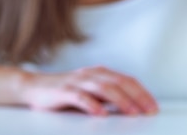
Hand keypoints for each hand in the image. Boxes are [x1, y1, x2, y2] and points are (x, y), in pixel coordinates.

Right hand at [18, 66, 157, 115]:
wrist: (33, 87)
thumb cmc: (64, 92)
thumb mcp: (89, 92)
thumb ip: (107, 97)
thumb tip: (131, 108)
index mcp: (99, 73)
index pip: (126, 80)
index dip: (142, 92)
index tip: (153, 107)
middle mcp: (90, 74)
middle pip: (118, 82)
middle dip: (136, 96)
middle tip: (148, 110)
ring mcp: (77, 81)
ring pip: (103, 87)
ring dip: (120, 100)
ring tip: (131, 112)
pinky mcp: (63, 91)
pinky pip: (80, 97)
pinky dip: (92, 105)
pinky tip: (101, 114)